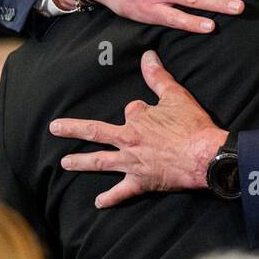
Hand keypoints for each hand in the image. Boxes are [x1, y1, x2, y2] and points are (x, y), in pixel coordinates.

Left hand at [49, 51, 228, 207]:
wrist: (205, 156)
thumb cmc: (192, 125)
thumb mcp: (176, 95)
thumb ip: (158, 76)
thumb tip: (147, 55)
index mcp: (137, 118)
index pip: (130, 109)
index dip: (139, 111)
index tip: (150, 113)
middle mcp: (128, 140)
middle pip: (96, 132)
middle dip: (73, 129)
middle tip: (54, 128)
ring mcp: (132, 162)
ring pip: (100, 162)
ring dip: (81, 162)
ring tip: (65, 163)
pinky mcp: (141, 182)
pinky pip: (121, 192)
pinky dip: (110, 198)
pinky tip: (98, 202)